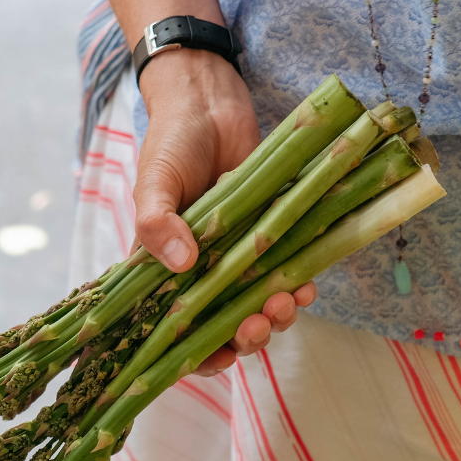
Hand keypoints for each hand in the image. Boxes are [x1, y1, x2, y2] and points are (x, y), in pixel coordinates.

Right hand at [133, 49, 310, 376]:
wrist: (210, 101)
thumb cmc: (172, 140)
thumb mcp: (154, 178)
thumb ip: (155, 220)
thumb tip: (179, 263)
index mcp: (166, 268)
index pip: (177, 330)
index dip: (197, 355)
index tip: (217, 359)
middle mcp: (204, 270)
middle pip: (225, 326)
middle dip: (245, 337)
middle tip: (258, 325)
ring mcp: (239, 256)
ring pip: (259, 305)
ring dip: (275, 317)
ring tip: (285, 303)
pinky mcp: (272, 237)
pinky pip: (287, 273)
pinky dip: (297, 286)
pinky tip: (306, 285)